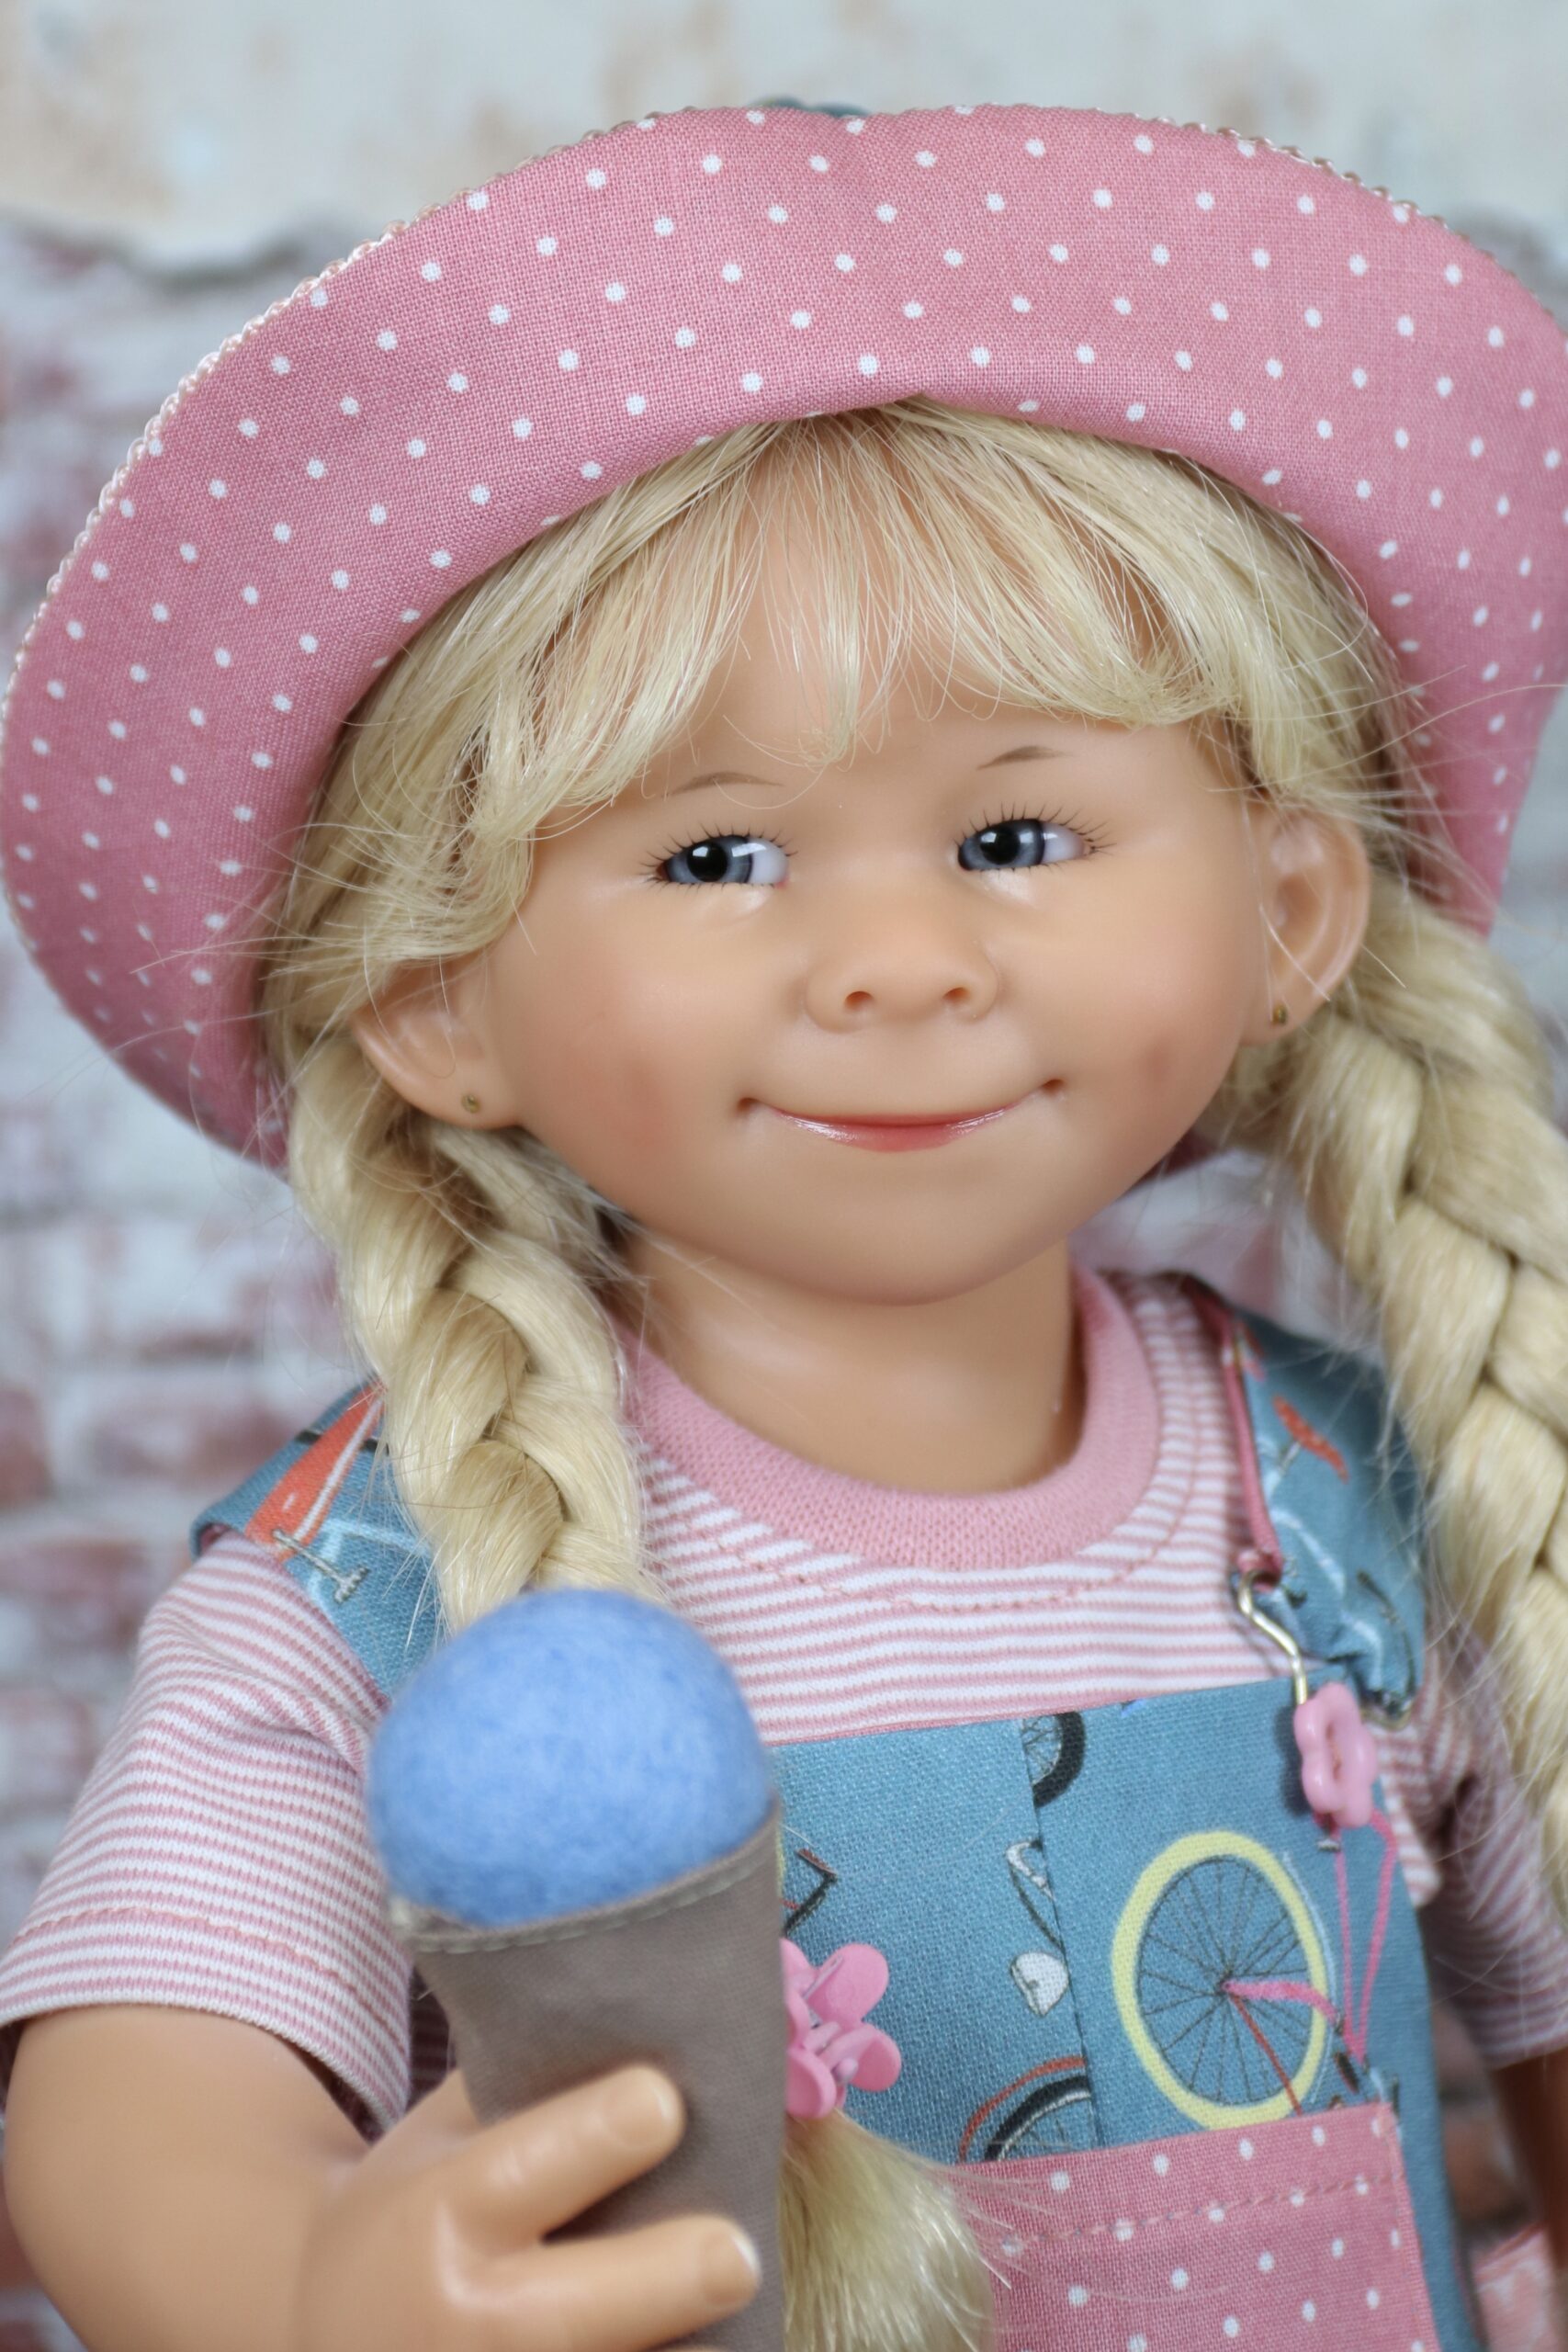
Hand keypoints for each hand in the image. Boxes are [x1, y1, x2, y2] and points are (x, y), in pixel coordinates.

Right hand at [294, 2061, 760, 2351]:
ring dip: (676, 2350)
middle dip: (657, 2284)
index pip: (522, 2173)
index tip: (666, 2100)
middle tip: (737, 2253)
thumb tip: (653, 2002)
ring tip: (745, 2302)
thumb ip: (529, 2085)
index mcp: (437, 2214)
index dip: (595, 2138)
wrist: (329, 2321)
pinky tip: (713, 2349)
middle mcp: (461, 2319)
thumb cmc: (415, 2203)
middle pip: (566, 2315)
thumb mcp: (441, 2133)